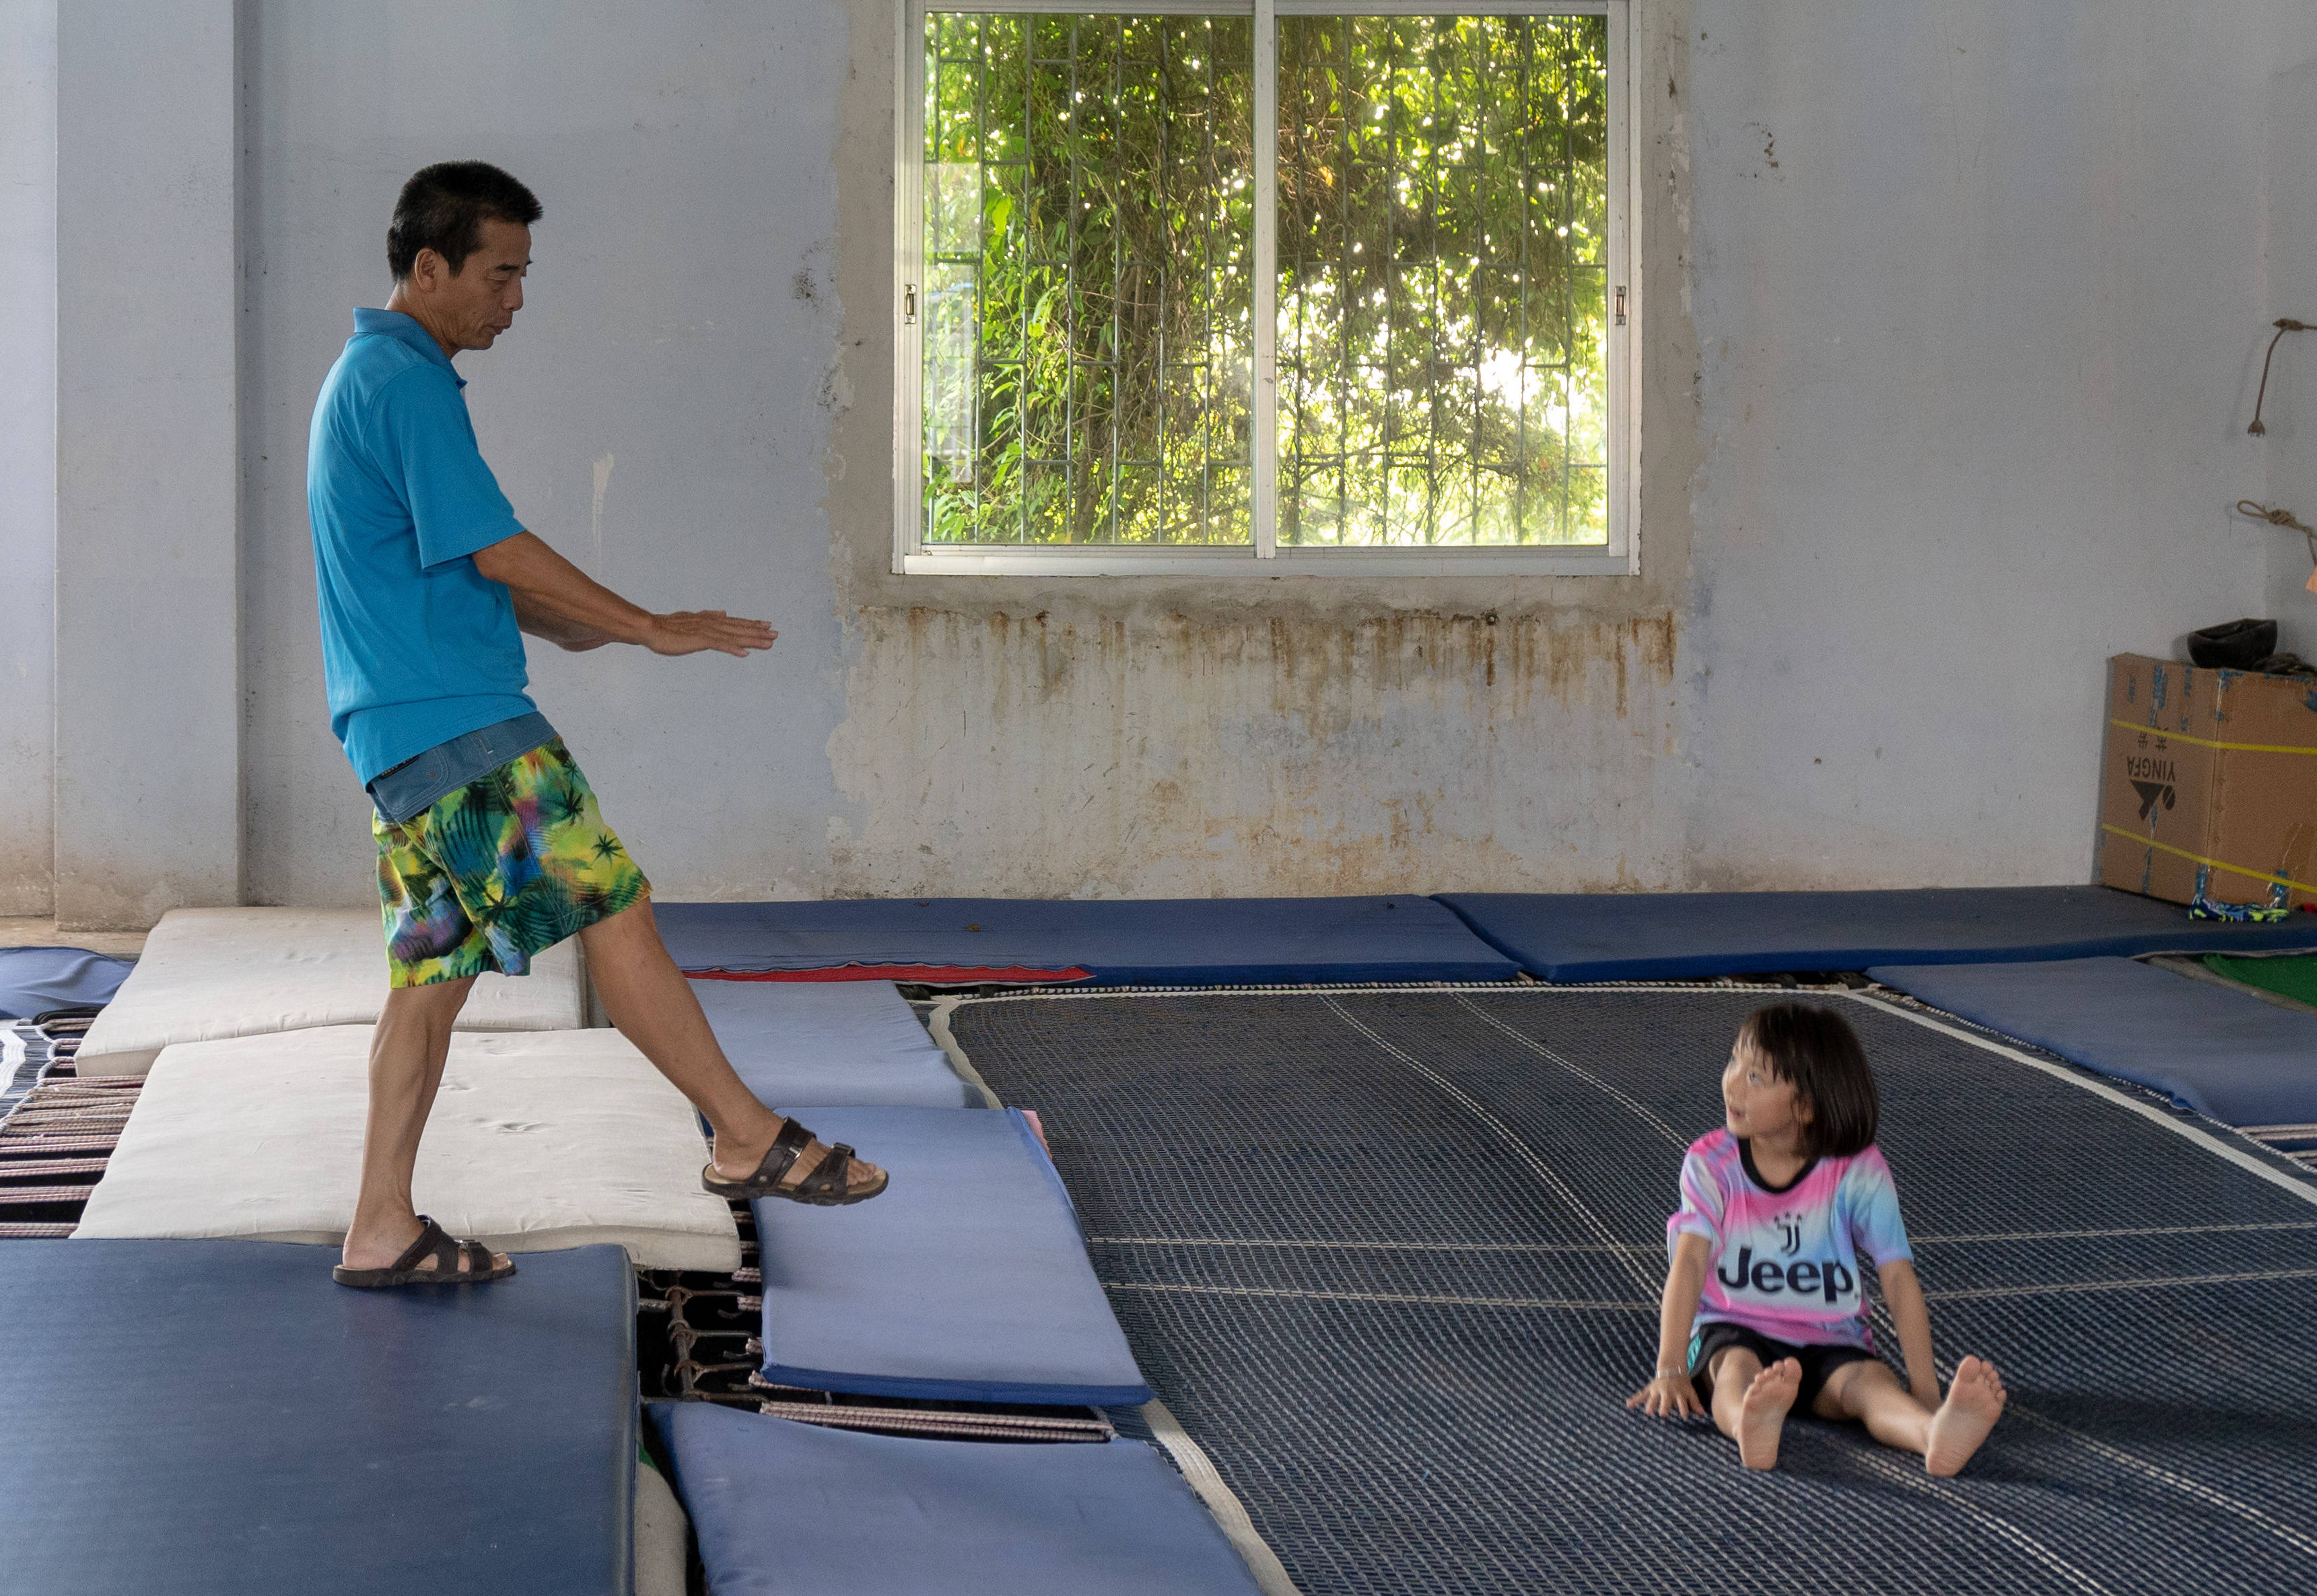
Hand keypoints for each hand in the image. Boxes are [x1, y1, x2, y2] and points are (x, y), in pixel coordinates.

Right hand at [645, 610, 776, 658]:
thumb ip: (708, 616)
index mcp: (709, 620)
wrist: (649, 628)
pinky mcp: (699, 640)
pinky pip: (719, 645)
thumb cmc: (667, 628)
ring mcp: (706, 632)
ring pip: (733, 636)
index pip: (734, 622)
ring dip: (752, 640)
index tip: (766, 625)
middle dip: (758, 632)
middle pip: (738, 628)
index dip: (750, 624)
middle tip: (776, 634)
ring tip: (768, 643)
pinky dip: (733, 648)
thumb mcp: (691, 620)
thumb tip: (723, 612)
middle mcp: (711, 624)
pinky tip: (745, 653)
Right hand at [1627, 1369, 1704, 1418]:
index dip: (1683, 1409)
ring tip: (1648, 1412)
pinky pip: (1641, 1395)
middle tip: (1663, 1414)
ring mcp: (1658, 1391)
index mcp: (1678, 1393)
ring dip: (1651, 1405)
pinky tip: (1629, 1404)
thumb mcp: (1690, 1391)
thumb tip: (1703, 1414)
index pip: (1682, 1402)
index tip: (1684, 1415)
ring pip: (1653, 1398)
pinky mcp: (1650, 1390)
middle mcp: (1667, 1393)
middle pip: (1666, 1400)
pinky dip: (1635, 1399)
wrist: (1671, 1367)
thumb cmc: (1682, 1383)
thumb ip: (1695, 1403)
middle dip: (1664, 1407)